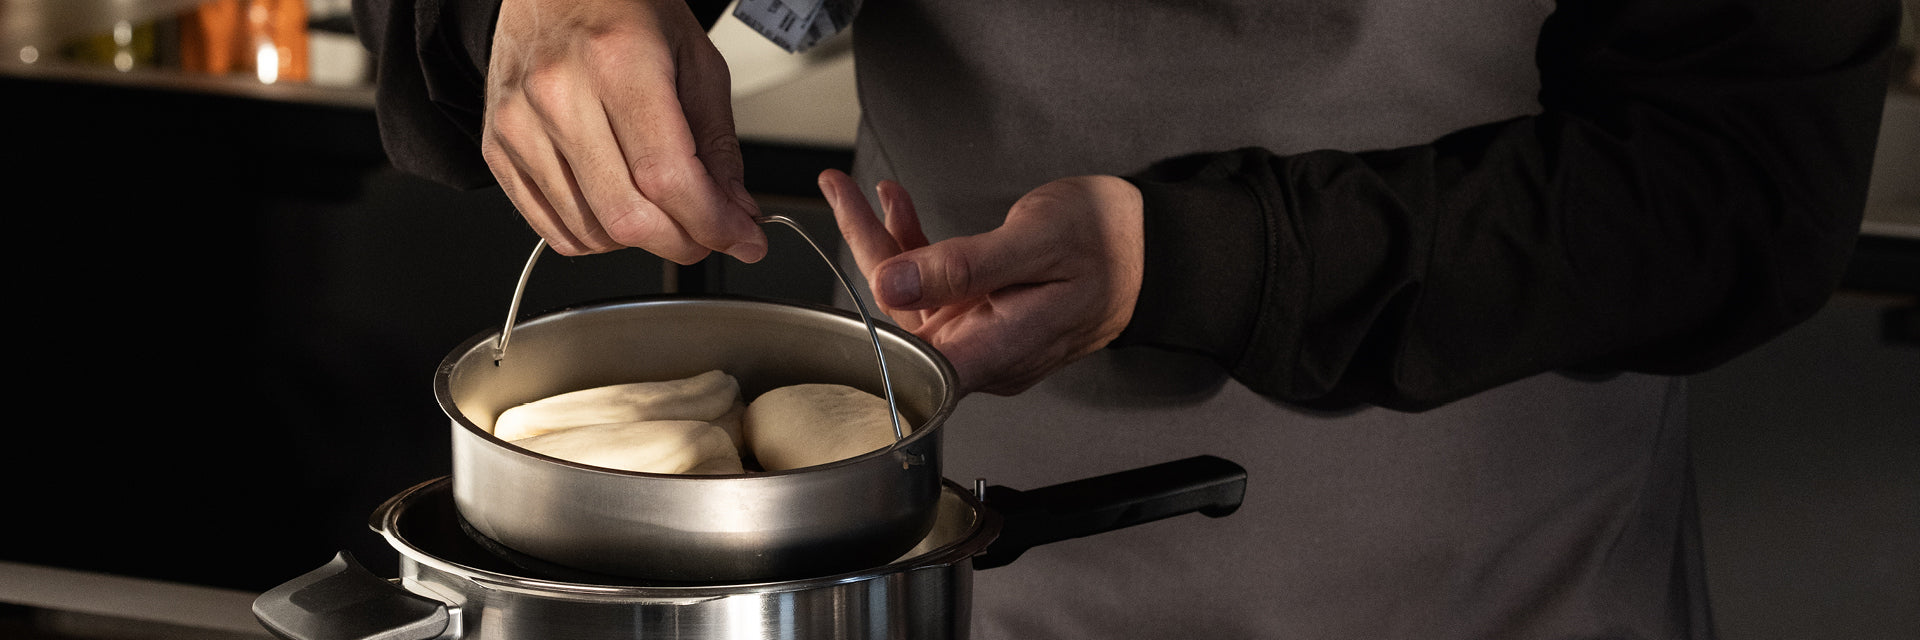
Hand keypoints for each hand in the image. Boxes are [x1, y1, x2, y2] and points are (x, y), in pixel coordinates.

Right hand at [482, 0, 765, 262]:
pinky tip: (619, 207)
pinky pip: (551, 229)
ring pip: (590, 232)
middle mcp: (558, 94)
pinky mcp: (498, 148)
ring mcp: (519, 125)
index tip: (743, 237)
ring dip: (641, 242)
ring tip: (662, 210)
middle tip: (710, 233)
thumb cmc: (623, 11)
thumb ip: (718, 145)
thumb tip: (734, 212)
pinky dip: (597, 237)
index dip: (714, 223)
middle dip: (684, 243)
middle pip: (627, 215)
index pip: (667, 177)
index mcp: (617, 62)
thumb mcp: (695, 61)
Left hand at [819, 169, 1144, 395]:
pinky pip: (938, 288)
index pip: (905, 354)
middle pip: (902, 316)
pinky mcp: (987, 314)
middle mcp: (985, 356)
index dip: (861, 308)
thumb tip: (892, 286)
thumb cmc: (1110, 243)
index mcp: (995, 353)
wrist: (1155, 249)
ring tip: (864, 190)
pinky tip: (900, 209)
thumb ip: (962, 269)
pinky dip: (917, 248)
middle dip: (867, 248)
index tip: (840, 248)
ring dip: (888, 242)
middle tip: (841, 190)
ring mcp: (984, 336)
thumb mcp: (1034, 243)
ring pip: (915, 297)